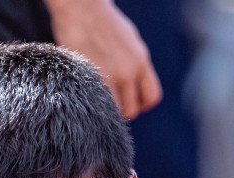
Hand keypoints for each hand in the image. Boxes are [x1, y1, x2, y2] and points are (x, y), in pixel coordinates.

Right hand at [47, 0, 161, 118]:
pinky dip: (94, 105)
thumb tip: (134, 83)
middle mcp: (130, 70)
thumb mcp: (129, 40)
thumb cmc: (102, 21)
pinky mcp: (91, 77)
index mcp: (141, 60)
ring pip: (115, 112)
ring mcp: (110, 75)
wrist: (82, 8)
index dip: (141, 104)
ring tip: (98, 101)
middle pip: (133, 109)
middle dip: (123, 111)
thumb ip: (134, 63)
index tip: (130, 102)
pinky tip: (87, 96)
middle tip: (111, 104)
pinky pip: (98, 104)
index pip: (151, 97)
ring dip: (108, 111)